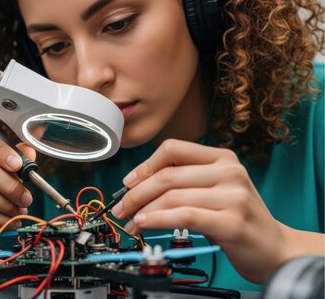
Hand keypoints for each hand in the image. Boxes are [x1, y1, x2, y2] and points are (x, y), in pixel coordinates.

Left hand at [111, 139, 288, 282]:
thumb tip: (137, 185)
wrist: (275, 248)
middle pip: (167, 175)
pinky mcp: (232, 221)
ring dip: (143, 210)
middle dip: (136, 193)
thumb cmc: (237, 218)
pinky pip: (185, 215)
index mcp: (222, 158)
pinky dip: (158, 219)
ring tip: (131, 223)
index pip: (173, 149)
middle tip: (121, 207)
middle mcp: (229, 172)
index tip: (128, 183)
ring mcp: (233, 195)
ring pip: (172, 196)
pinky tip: (145, 224)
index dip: (145, 166)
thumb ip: (184, 182)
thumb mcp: (214, 190)